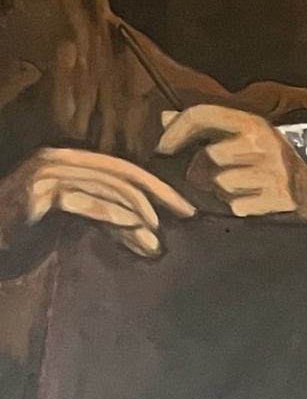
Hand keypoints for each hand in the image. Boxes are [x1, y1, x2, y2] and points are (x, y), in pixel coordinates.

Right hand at [0, 147, 197, 261]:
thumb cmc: (29, 234)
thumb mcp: (75, 221)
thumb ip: (107, 218)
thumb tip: (149, 232)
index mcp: (69, 163)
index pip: (123, 169)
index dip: (158, 187)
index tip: (185, 208)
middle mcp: (58, 160)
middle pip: (120, 172)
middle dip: (158, 194)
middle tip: (186, 213)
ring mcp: (46, 174)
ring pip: (105, 186)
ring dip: (138, 211)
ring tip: (158, 237)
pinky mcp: (38, 194)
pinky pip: (82, 201)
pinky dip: (111, 213)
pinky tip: (135, 228)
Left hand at [156, 104, 306, 219]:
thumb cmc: (269, 156)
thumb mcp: (243, 132)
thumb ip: (204, 125)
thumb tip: (163, 118)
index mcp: (250, 121)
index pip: (201, 116)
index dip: (176, 132)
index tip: (162, 148)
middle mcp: (261, 142)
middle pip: (208, 157)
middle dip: (202, 171)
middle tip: (210, 176)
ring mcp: (272, 171)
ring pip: (222, 184)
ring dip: (222, 191)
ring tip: (238, 187)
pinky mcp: (279, 198)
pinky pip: (238, 207)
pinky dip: (239, 207)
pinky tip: (253, 200)